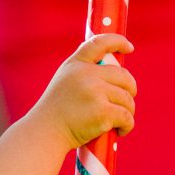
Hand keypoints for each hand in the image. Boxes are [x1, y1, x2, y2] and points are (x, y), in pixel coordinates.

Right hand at [33, 34, 136, 150]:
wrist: (45, 133)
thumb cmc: (55, 113)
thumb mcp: (64, 82)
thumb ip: (83, 73)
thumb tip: (112, 69)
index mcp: (76, 65)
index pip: (100, 43)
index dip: (118, 41)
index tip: (129, 47)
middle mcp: (86, 74)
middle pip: (124, 76)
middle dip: (129, 90)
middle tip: (124, 104)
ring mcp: (95, 92)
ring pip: (127, 99)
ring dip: (127, 111)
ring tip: (118, 121)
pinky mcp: (103, 112)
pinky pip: (127, 117)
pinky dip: (127, 125)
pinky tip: (121, 131)